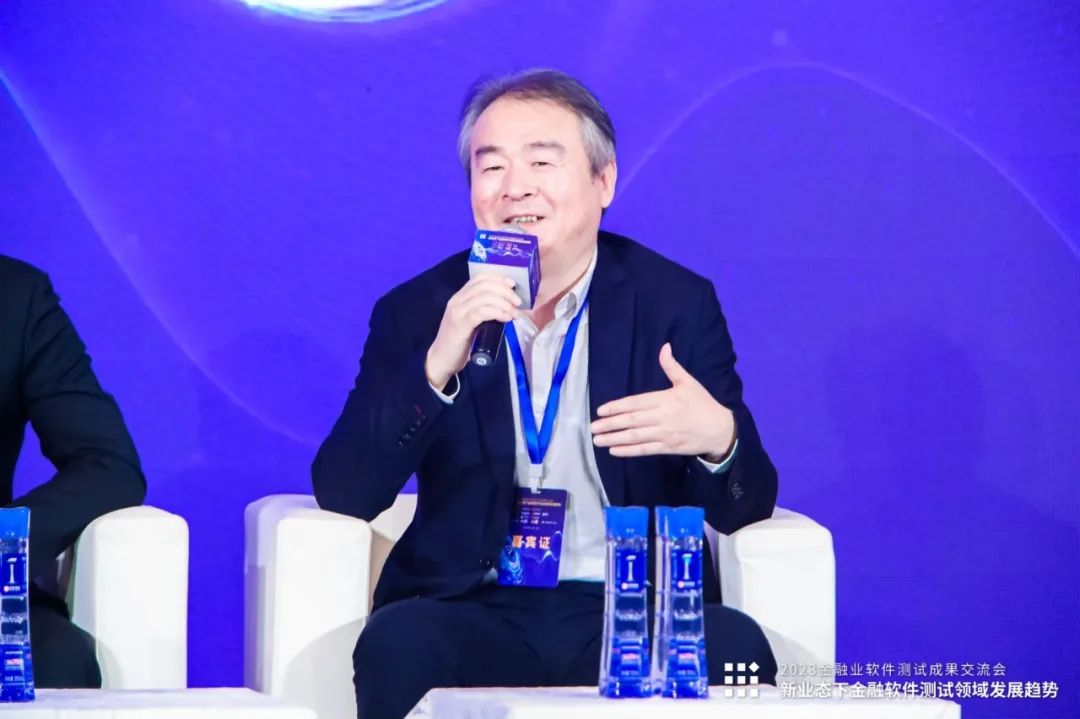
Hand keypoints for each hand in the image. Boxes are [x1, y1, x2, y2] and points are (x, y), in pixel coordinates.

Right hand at [425, 274, 521, 388]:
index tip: (513, 285)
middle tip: (518, 302)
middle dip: (505, 292)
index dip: (498, 278)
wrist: (442, 359)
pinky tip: (506, 318)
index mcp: (460, 297)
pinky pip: (482, 312)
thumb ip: (483, 311)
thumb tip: (508, 307)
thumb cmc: (459, 342)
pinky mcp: (461, 325)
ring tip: (514, 313)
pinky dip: (497, 313)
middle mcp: (457, 301)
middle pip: (485, 286)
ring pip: (485, 298)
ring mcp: (458, 312)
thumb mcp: (472, 322)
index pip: (480, 278)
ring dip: (504, 304)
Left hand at [591, 343, 735, 458]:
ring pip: (636, 437)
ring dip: (615, 439)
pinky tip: (615, 451)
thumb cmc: (702, 404)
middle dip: (610, 424)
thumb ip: (672, 366)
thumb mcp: (688, 382)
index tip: (601, 410)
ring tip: (598, 440)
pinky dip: (629, 451)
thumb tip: (664, 346)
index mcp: (666, 399)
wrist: (720, 429)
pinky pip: (645, 450)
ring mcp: (665, 434)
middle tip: (593, 427)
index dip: (617, 406)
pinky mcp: (668, 448)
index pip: (636, 403)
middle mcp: (663, 417)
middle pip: (632, 421)